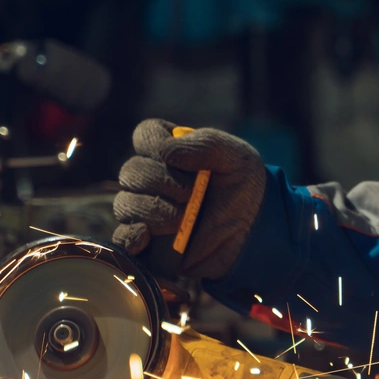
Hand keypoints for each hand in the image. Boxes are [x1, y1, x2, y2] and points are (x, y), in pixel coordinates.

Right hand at [113, 119, 266, 279]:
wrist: (256, 230)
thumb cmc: (244, 187)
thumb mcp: (237, 158)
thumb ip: (206, 144)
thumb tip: (165, 153)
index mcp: (170, 150)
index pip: (144, 135)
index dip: (153, 143)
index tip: (173, 157)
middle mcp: (151, 178)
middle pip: (131, 172)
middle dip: (158, 181)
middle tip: (190, 193)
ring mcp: (147, 210)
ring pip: (125, 204)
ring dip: (153, 210)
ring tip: (182, 219)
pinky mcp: (148, 243)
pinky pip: (123, 239)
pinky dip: (130, 237)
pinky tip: (147, 235)